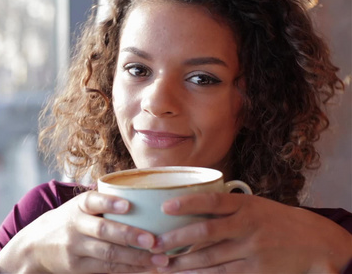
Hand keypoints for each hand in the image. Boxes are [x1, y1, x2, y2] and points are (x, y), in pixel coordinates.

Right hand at [0, 191, 168, 272]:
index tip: (128, 205)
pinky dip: (128, 270)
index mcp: (78, 206)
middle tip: (153, 240)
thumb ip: (104, 202)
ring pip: (108, 254)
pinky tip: (146, 269)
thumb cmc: (70, 221)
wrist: (34, 246)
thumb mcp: (79, 207)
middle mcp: (75, 225)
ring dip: (136, 258)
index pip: (92, 201)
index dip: (109, 202)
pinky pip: (106, 269)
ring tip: (159, 259)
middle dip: (129, 236)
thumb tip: (147, 196)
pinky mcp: (77, 267)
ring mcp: (75, 248)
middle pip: (103, 230)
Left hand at [150, 193, 351, 272]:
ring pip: (210, 257)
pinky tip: (186, 273)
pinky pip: (223, 273)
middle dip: (176, 239)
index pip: (211, 201)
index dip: (187, 203)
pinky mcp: (255, 270)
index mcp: (244, 205)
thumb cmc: (273, 219)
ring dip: (183, 262)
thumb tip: (187, 206)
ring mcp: (251, 250)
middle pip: (206, 232)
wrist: (312, 241)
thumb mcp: (252, 204)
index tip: (165, 207)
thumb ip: (225, 206)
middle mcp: (247, 226)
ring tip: (162, 263)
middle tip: (155, 244)